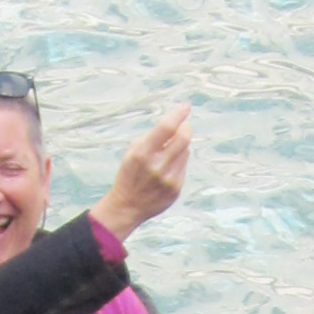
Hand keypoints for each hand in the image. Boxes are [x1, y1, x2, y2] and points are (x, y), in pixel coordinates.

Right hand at [92, 106, 190, 244]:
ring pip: (185, 151)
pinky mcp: (176, 189)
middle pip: (184, 138)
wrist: (127, 206)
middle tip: (184, 126)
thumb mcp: (133, 151)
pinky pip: (183, 167)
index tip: (185, 106)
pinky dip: (178, 163)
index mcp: (143, 153)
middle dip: (186, 128)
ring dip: (180, 147)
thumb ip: (153, 138)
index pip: (166, 128)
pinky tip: (166, 170)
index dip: (178, 114)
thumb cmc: (129, 174)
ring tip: (167, 154)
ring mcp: (169, 179)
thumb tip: (176, 126)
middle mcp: (157, 166)